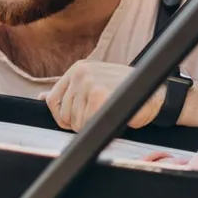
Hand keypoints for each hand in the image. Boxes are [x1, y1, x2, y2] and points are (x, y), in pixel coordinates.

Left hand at [39, 60, 162, 131]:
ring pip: (75, 122)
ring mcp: (89, 83)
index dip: (63, 116)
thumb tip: (42, 97)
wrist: (155, 94)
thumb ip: (69, 91)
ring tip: (108, 113)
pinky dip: (99, 128)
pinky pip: (87, 125)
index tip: (78, 119)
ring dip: (91, 126)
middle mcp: (81, 73)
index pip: (53, 100)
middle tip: (101, 114)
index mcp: (78, 69)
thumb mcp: (93, 84)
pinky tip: (112, 117)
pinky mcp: (99, 95)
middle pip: (63, 114)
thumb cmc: (125, 92)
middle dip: (79, 122)